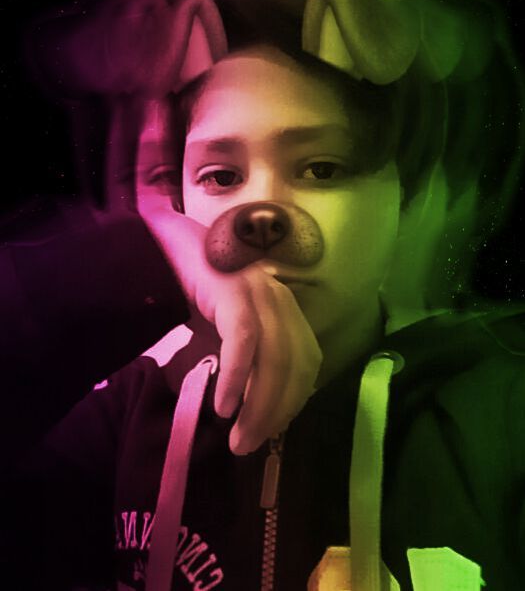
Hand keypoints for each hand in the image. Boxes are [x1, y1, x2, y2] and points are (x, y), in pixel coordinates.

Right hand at [141, 208, 322, 454]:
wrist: (160, 243)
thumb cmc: (190, 287)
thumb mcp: (219, 331)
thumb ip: (236, 360)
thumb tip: (236, 406)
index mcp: (283, 309)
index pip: (306, 362)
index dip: (292, 401)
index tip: (269, 430)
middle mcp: (279, 299)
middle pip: (297, 365)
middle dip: (277, 413)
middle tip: (249, 445)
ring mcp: (259, 292)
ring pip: (276, 358)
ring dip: (259, 406)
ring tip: (238, 439)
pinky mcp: (233, 290)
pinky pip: (244, 340)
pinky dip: (237, 378)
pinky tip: (223, 406)